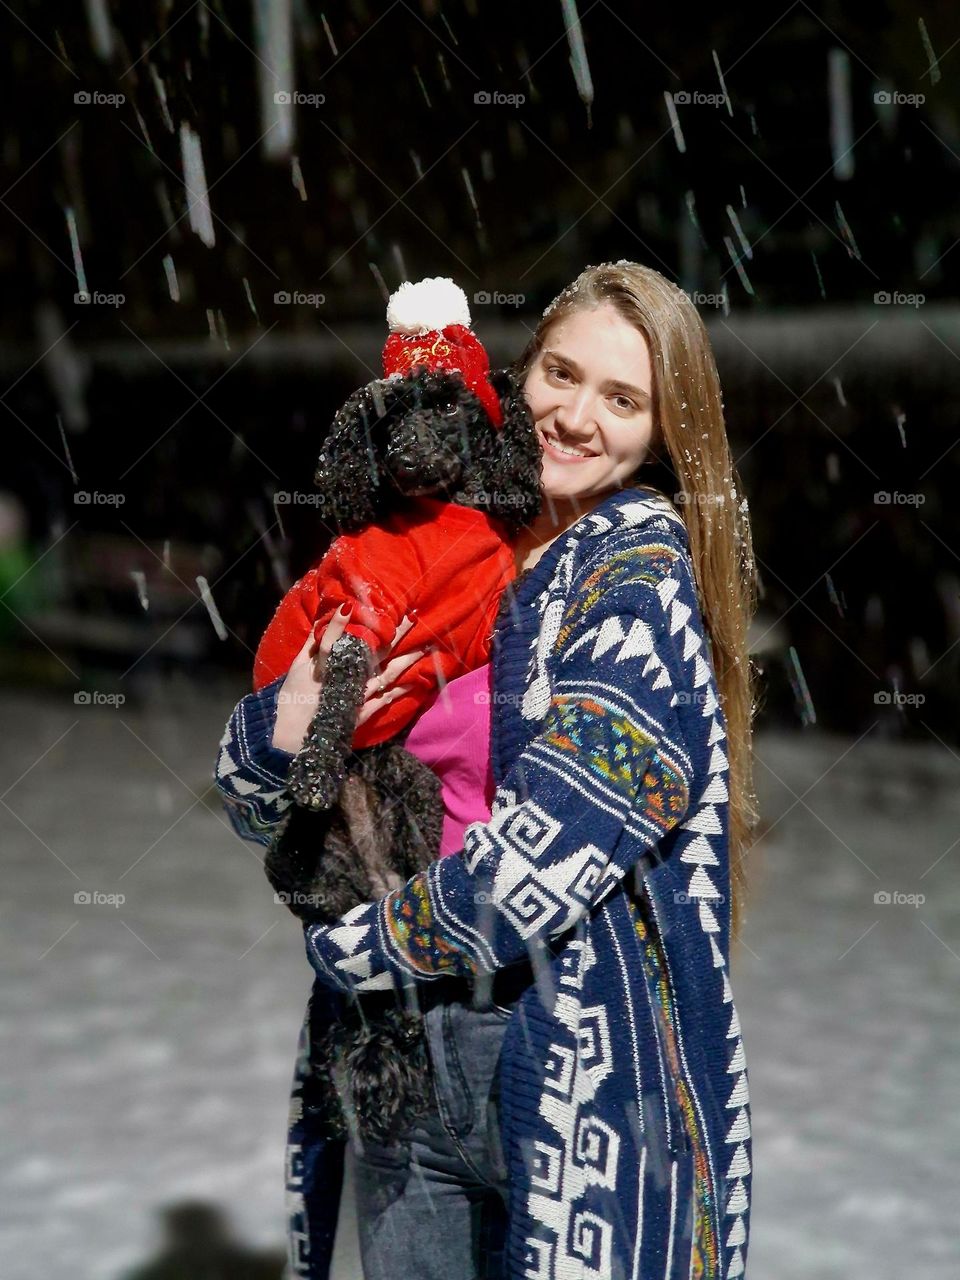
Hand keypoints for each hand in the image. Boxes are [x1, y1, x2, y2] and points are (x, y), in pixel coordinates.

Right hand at [272, 606, 431, 753]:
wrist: (293, 738)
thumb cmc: (292, 700)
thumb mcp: (296, 669)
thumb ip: (309, 645)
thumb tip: (322, 621)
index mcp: (324, 666)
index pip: (332, 641)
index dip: (339, 624)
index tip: (351, 606)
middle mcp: (343, 678)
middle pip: (372, 653)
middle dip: (393, 635)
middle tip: (412, 618)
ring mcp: (355, 696)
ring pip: (385, 675)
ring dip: (405, 661)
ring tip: (424, 648)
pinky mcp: (360, 713)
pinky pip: (383, 701)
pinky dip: (398, 691)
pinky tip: (415, 681)